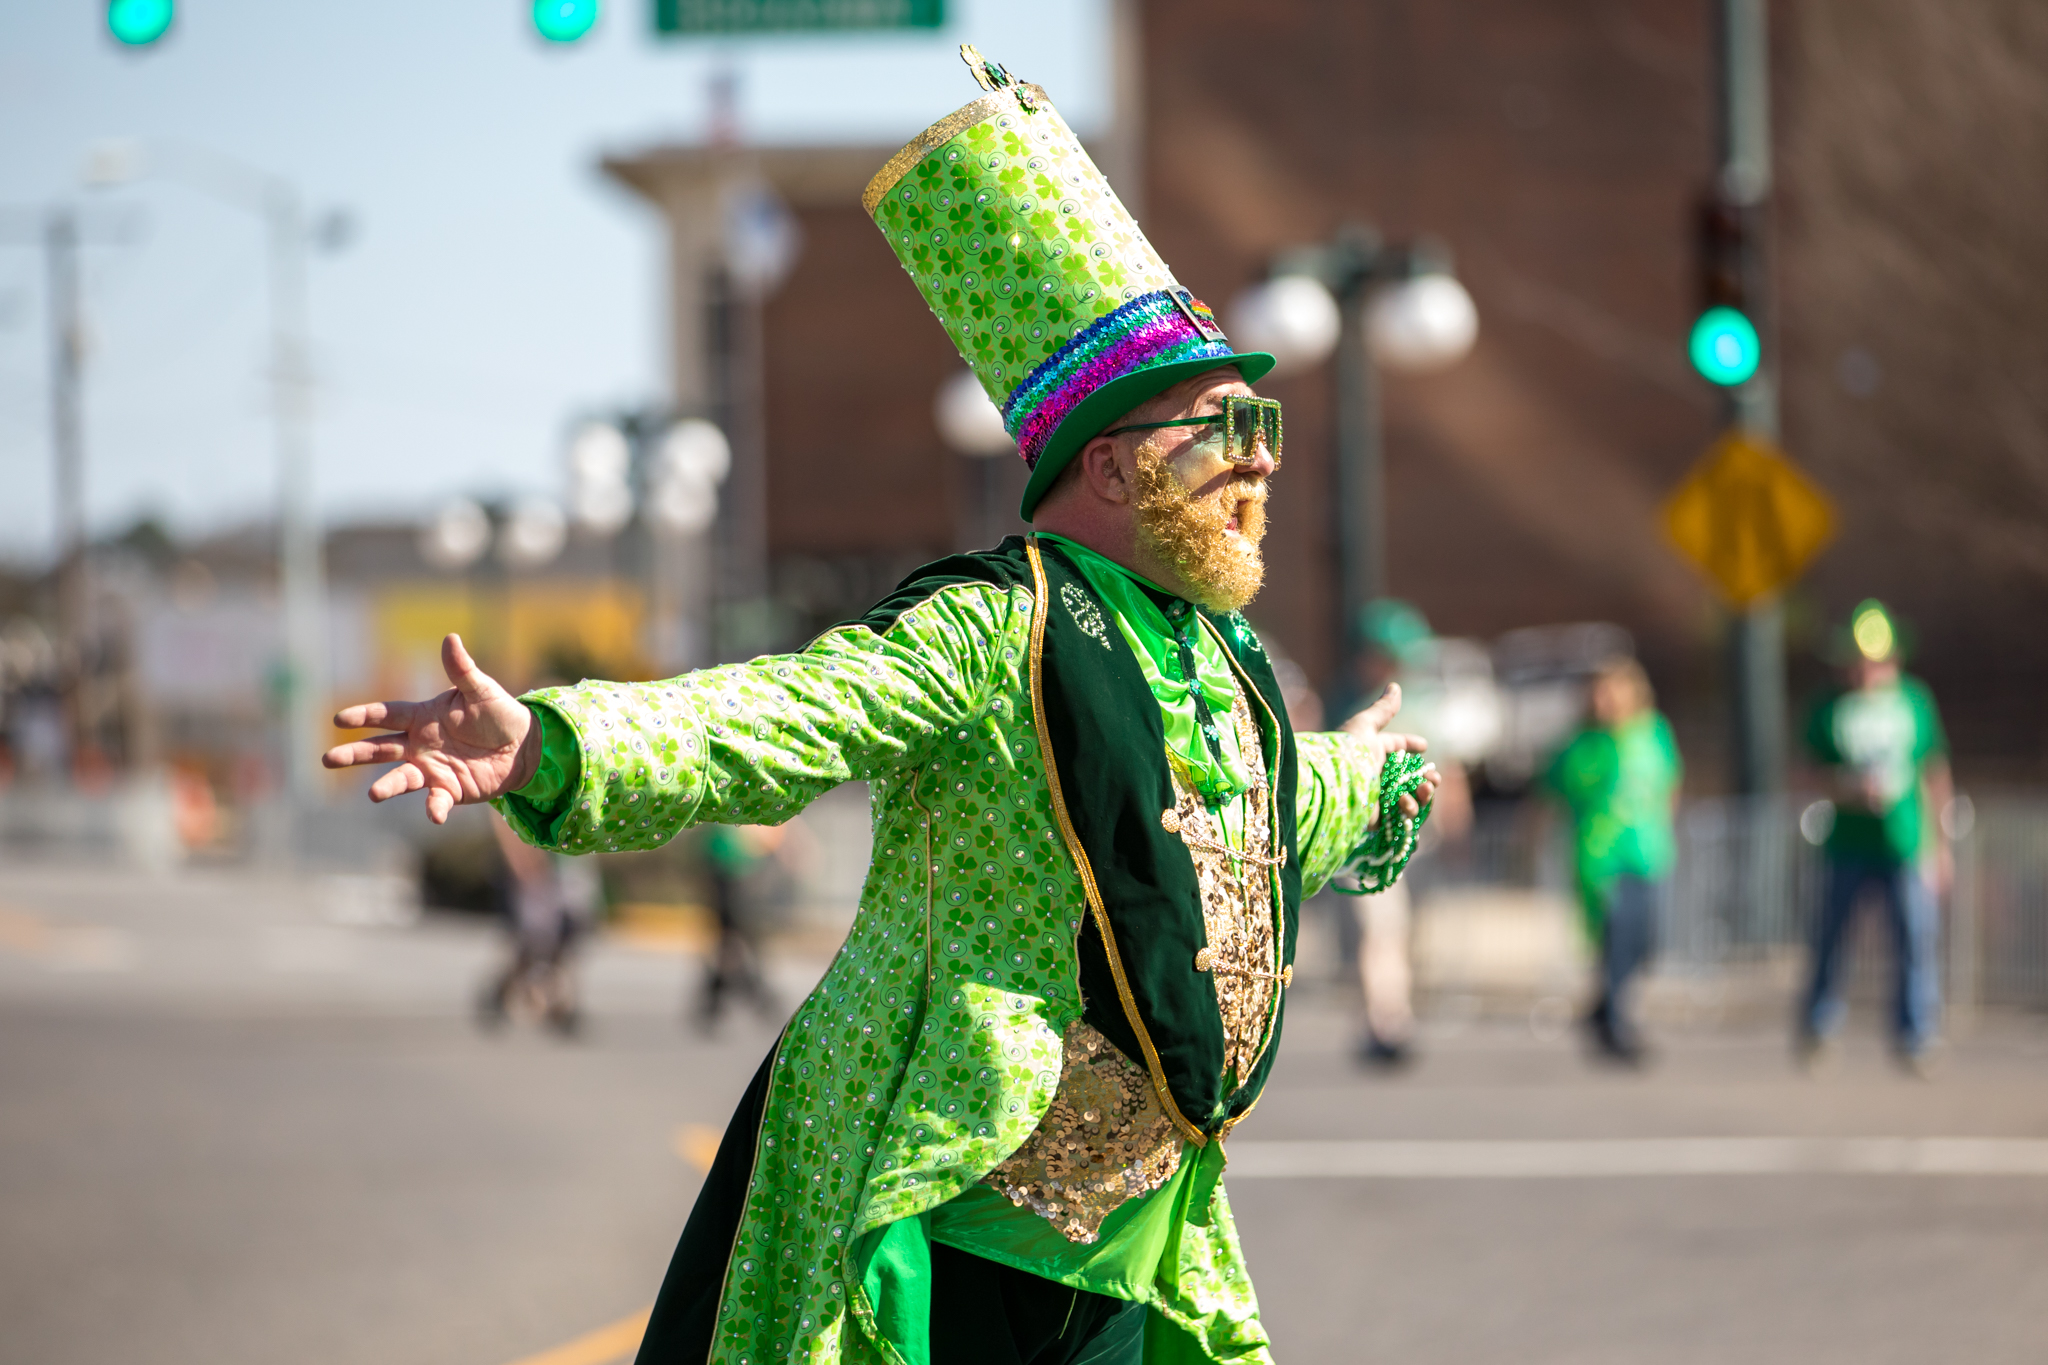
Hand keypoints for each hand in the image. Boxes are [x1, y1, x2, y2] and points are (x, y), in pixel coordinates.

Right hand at [322, 633, 539, 823]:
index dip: (364, 716)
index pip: (387, 715)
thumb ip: (462, 670)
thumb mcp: (481, 690)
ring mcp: (431, 768)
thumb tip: (450, 638)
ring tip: (374, 794)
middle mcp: (419, 744)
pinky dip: (434, 807)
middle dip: (355, 754)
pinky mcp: (449, 789)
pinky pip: (437, 800)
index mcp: (422, 717)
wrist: (523, 746)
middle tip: (328, 759)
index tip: (339, 719)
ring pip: (401, 778)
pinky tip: (434, 814)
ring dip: (388, 786)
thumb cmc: (498, 713)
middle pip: (381, 748)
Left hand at [1338, 682, 1440, 817]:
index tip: (1424, 746)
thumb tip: (1395, 686)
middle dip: (1426, 779)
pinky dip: (1410, 812)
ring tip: (1421, 791)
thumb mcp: (1365, 726)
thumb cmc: (1348, 752)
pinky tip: (1406, 804)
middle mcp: (1375, 775)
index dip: (1411, 744)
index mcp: (1372, 751)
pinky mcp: (1377, 820)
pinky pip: (1402, 819)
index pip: (1395, 746)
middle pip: (1409, 777)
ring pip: (1411, 799)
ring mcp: (1378, 799)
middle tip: (1432, 779)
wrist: (1333, 786)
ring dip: (1422, 795)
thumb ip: (1383, 709)